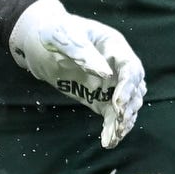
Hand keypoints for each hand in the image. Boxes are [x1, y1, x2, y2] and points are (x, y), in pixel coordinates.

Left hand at [7, 0, 145, 146]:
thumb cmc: (55, 31)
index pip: (131, 67)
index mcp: (114, 46)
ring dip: (124, 121)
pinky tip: (108, 142)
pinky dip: (111, 128)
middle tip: (118, 120)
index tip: (118, 103)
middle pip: (135, 88)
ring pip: (128, 104)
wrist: (39, 41)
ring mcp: (110, 83)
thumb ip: (85, 54)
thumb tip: (105, 73)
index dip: (128, 86)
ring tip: (114, 136)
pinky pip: (111, 115)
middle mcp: (117, 66)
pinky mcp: (99, 98)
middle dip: (129, 106)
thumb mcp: (67, 37)